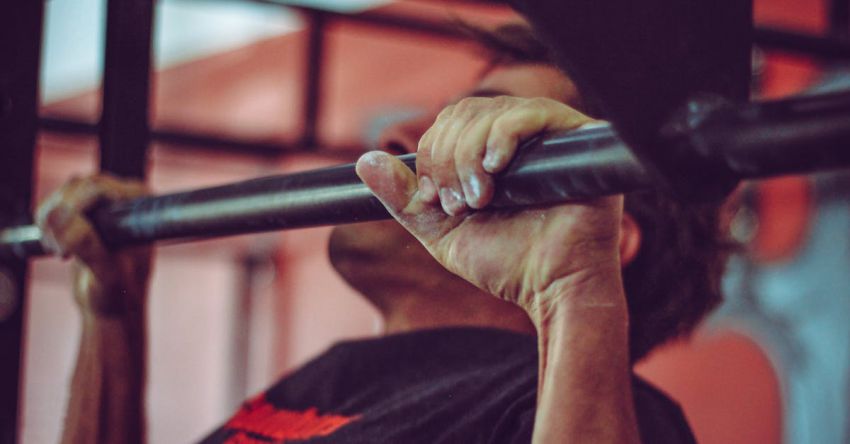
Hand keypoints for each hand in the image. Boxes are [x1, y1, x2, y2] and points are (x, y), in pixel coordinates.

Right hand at [36, 175, 151, 317]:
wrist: (111, 305)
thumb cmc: (118, 293)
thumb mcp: (106, 272)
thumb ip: (86, 244)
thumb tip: (58, 215)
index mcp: (141, 205)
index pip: (98, 188)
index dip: (75, 211)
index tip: (67, 249)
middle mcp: (126, 197)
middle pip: (77, 187)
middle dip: (62, 219)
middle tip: (63, 254)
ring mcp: (105, 201)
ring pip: (64, 193)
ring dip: (52, 223)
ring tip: (64, 254)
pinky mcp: (86, 209)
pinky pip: (55, 203)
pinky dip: (46, 224)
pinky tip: (59, 248)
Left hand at [356, 96, 623, 325]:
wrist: (553, 288)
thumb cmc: (506, 262)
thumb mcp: (442, 231)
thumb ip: (405, 200)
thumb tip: (365, 162)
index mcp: (489, 155)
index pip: (448, 124)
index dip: (431, 155)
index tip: (436, 199)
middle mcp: (519, 139)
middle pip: (465, 113)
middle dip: (447, 158)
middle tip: (459, 203)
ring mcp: (548, 136)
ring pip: (490, 112)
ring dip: (469, 155)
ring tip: (480, 199)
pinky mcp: (576, 139)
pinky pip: (531, 113)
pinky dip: (502, 137)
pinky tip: (495, 168)